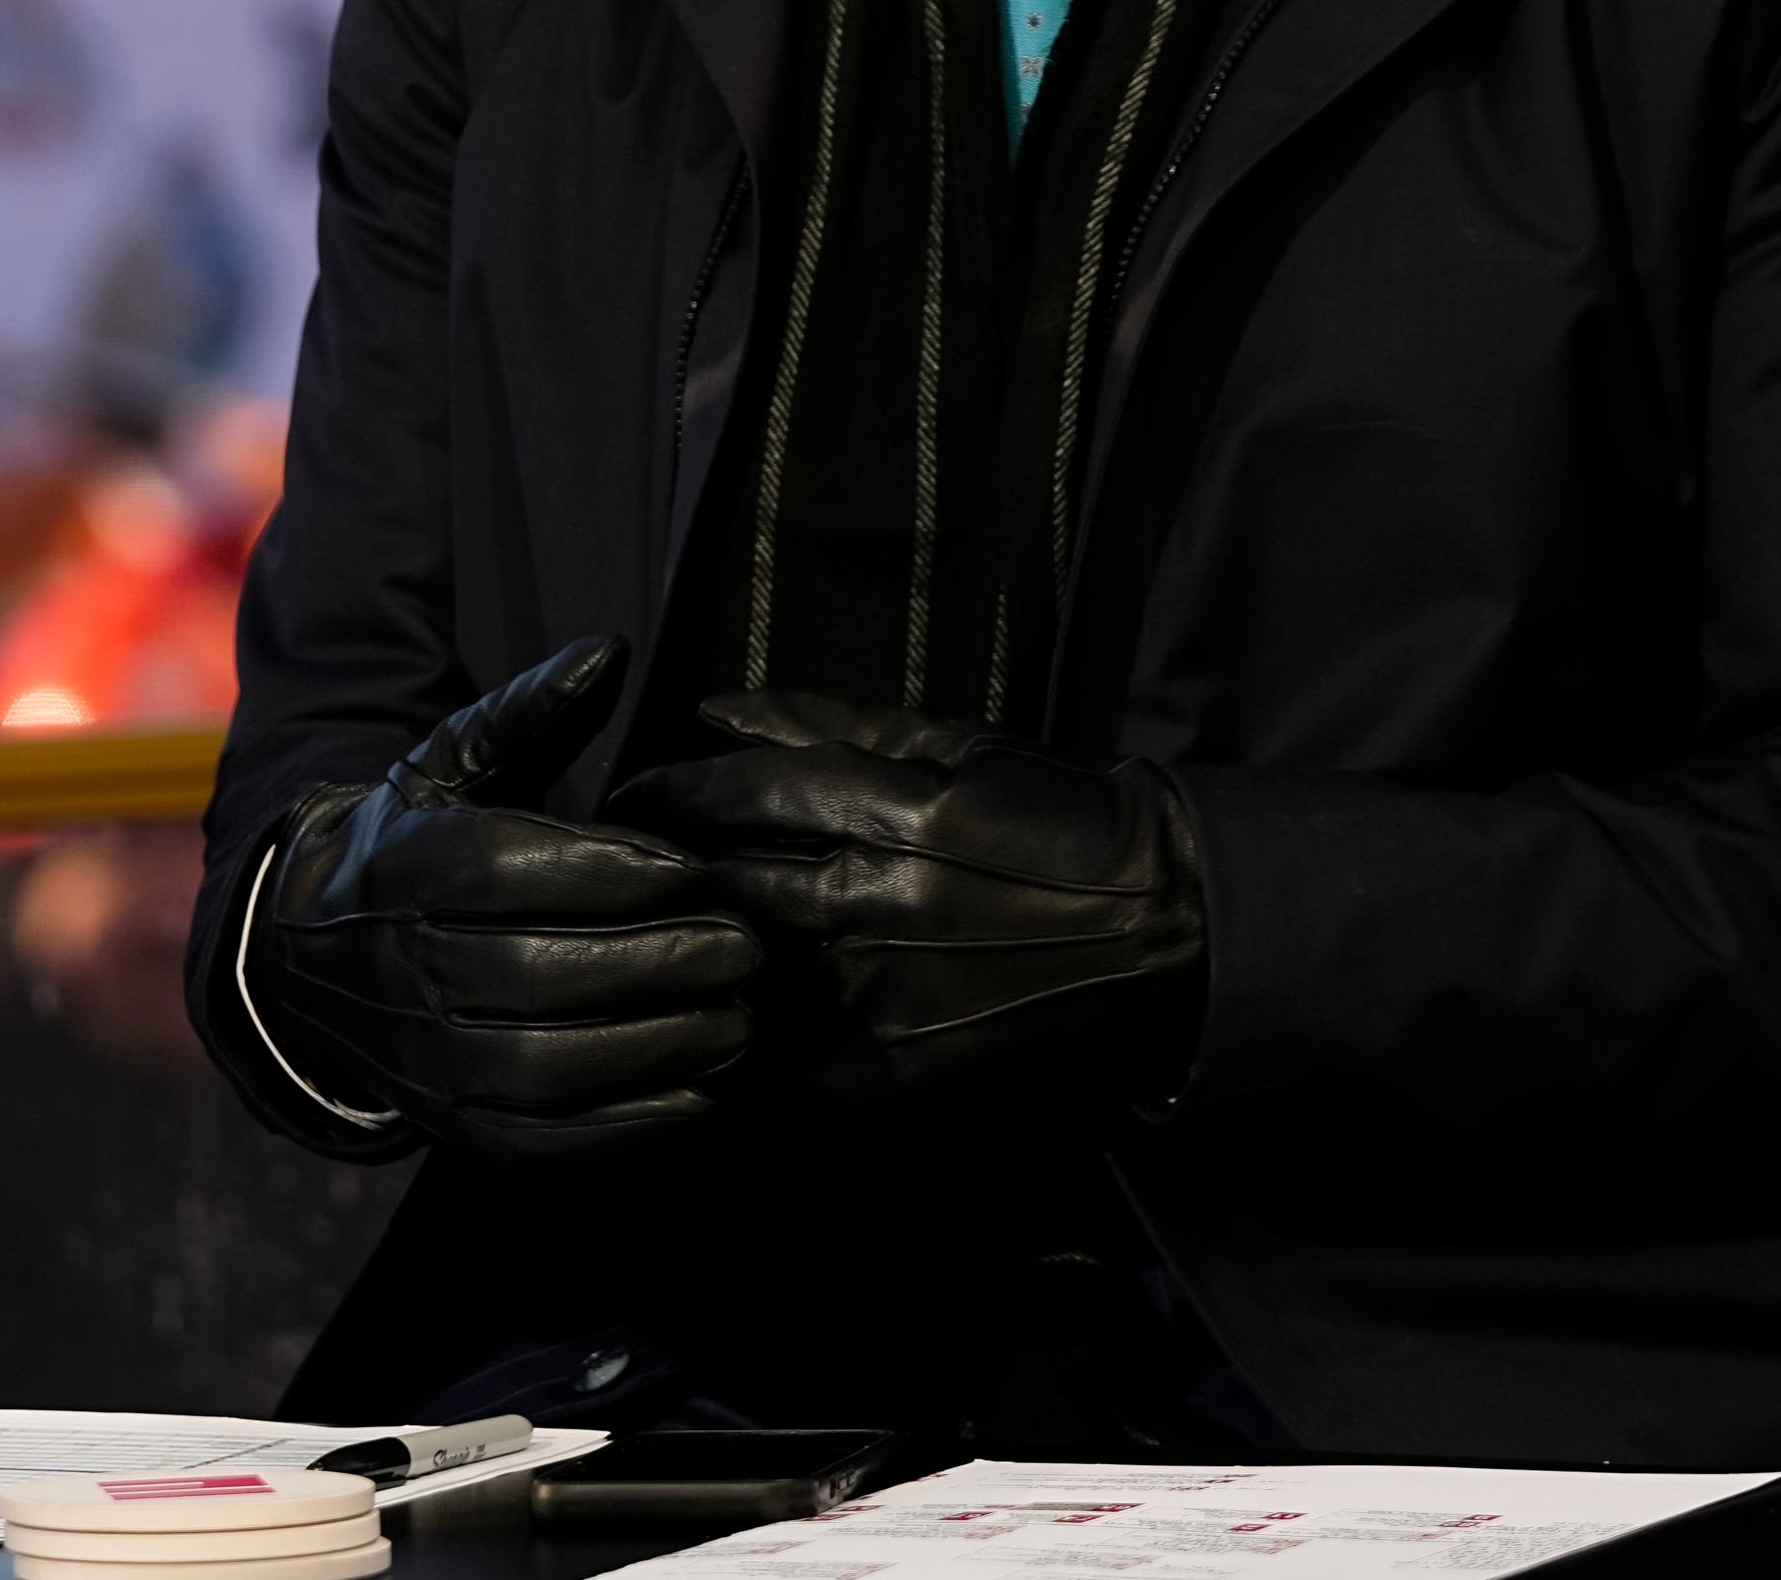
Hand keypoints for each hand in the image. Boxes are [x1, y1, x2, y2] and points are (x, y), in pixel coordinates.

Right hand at [247, 636, 760, 1165]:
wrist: (305, 956)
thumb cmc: (411, 842)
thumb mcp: (450, 765)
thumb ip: (530, 711)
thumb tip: (609, 651)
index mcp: (407, 867)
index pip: (513, 872)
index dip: (617, 873)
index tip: (702, 870)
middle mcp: (405, 967)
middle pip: (538, 973)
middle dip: (657, 963)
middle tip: (746, 948)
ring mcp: (424, 1057)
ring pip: (543, 1065)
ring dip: (655, 1048)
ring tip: (739, 1020)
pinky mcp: (451, 1123)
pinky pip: (540, 1140)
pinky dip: (624, 1129)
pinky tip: (700, 1097)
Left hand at [609, 691, 1205, 1108]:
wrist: (1158, 923)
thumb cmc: (1052, 814)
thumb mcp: (951, 743)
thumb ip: (826, 725)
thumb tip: (713, 708)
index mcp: (900, 813)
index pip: (739, 796)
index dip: (666, 790)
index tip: (629, 792)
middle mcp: (884, 908)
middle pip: (721, 890)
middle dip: (659, 872)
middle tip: (622, 862)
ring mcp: (889, 1001)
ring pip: (738, 981)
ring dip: (693, 958)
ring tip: (664, 937)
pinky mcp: (901, 1073)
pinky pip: (786, 1064)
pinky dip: (754, 1035)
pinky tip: (741, 1008)